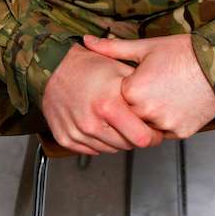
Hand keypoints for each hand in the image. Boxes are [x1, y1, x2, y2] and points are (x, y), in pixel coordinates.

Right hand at [41, 44, 163, 154]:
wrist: (54, 67)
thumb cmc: (88, 66)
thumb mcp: (120, 70)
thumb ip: (141, 91)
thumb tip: (160, 109)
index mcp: (108, 105)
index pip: (142, 138)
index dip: (153, 136)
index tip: (154, 131)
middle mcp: (91, 122)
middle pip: (126, 146)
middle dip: (134, 136)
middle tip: (134, 122)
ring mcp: (77, 132)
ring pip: (109, 149)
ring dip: (116, 139)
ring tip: (114, 120)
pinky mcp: (66, 138)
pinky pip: (91, 149)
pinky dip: (98, 140)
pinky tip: (98, 123)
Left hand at [82, 34, 214, 139]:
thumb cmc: (182, 52)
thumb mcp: (145, 47)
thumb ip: (112, 48)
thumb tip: (86, 41)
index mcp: (133, 91)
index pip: (115, 100)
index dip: (123, 91)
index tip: (133, 81)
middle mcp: (146, 112)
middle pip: (129, 116)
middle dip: (134, 107)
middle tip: (148, 90)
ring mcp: (165, 125)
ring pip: (146, 128)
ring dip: (149, 117)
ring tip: (162, 96)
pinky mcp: (181, 132)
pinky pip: (166, 133)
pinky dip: (166, 123)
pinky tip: (174, 104)